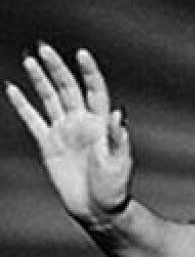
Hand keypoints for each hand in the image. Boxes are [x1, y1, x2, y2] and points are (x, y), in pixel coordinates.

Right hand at [6, 44, 132, 225]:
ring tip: (30, 60)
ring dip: (40, 80)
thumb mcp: (120, 162)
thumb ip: (117, 138)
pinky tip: (13, 88)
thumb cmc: (115, 187)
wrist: (97, 208)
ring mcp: (64, 131)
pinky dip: (22, 105)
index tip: (81, 53)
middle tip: (44, 48)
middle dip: (57, 68)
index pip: (95, 90)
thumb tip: (118, 113)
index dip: (89, 72)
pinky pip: (33, 120)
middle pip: (68, 88)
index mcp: (101, 123)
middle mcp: (82, 122)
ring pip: (49, 99)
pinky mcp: (49, 144)